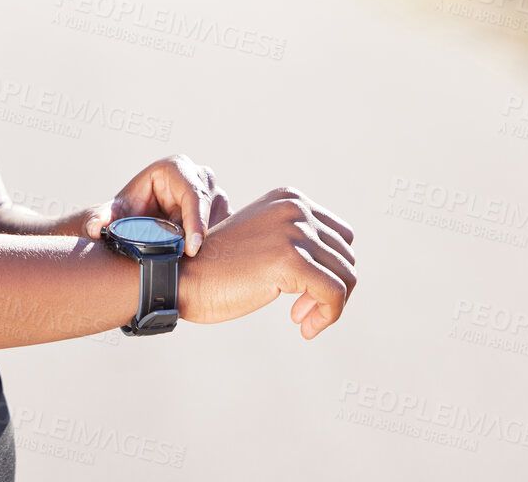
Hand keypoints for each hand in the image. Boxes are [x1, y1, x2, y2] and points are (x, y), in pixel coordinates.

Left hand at [80, 154, 230, 256]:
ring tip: (190, 258)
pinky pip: (227, 227)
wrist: (132, 221)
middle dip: (204, 234)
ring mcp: (211, 192)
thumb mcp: (110, 215)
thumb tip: (95, 228)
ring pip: (223, 217)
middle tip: (191, 260)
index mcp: (174, 168)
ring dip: (211, 239)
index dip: (196, 222)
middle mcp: (197, 175)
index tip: (192, 250)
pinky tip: (200, 258)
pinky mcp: (218, 210)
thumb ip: (99, 219)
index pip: (194, 194)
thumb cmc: (123, 213)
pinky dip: (216, 244)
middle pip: (213, 205)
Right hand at [177, 186, 356, 339]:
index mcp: (290, 199)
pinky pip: (335, 294)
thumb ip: (295, 240)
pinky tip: (304, 328)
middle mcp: (295, 209)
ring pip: (346, 277)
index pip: (341, 237)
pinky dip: (327, 316)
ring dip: (328, 306)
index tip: (306, 294)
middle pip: (345, 258)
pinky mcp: (291, 259)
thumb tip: (342, 267)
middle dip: (330, 289)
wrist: (182, 276)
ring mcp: (294, 231)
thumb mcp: (263, 240)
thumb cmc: (219, 268)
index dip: (330, 269)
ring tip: (303, 320)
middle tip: (301, 311)